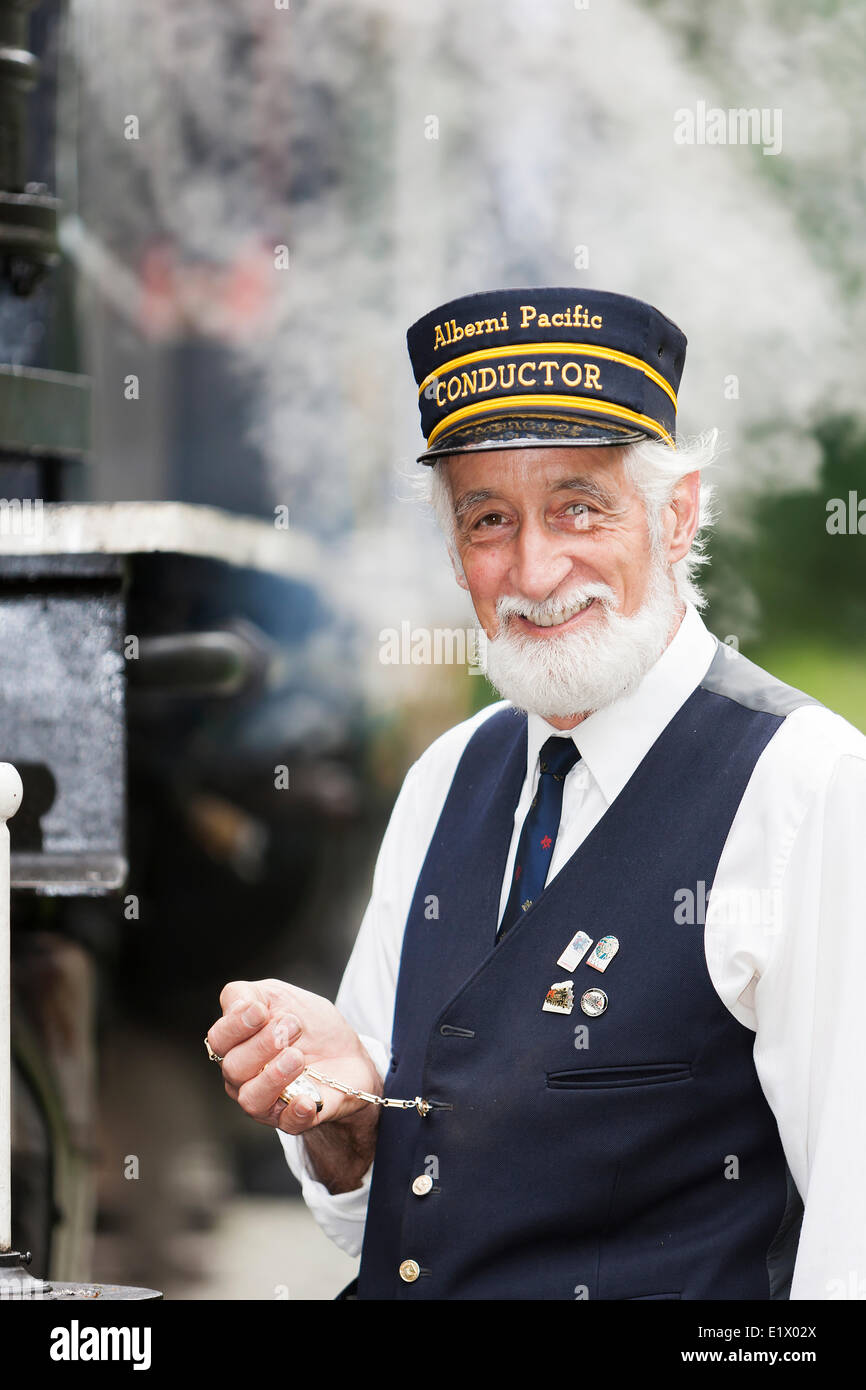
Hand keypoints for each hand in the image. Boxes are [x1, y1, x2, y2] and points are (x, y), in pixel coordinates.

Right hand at [207, 978, 382, 1138]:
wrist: (349, 1053)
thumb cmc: (310, 1024)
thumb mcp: (281, 995)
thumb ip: (249, 994)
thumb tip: (238, 1006)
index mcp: (238, 1043)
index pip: (218, 1039)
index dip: (235, 1025)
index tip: (260, 1010)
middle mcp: (244, 1076)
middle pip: (234, 1067)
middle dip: (262, 1045)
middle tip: (293, 1026)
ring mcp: (267, 1100)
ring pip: (251, 1099)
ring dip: (274, 1076)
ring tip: (298, 1057)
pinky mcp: (294, 1118)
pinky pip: (287, 1123)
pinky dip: (295, 1111)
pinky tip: (307, 1098)